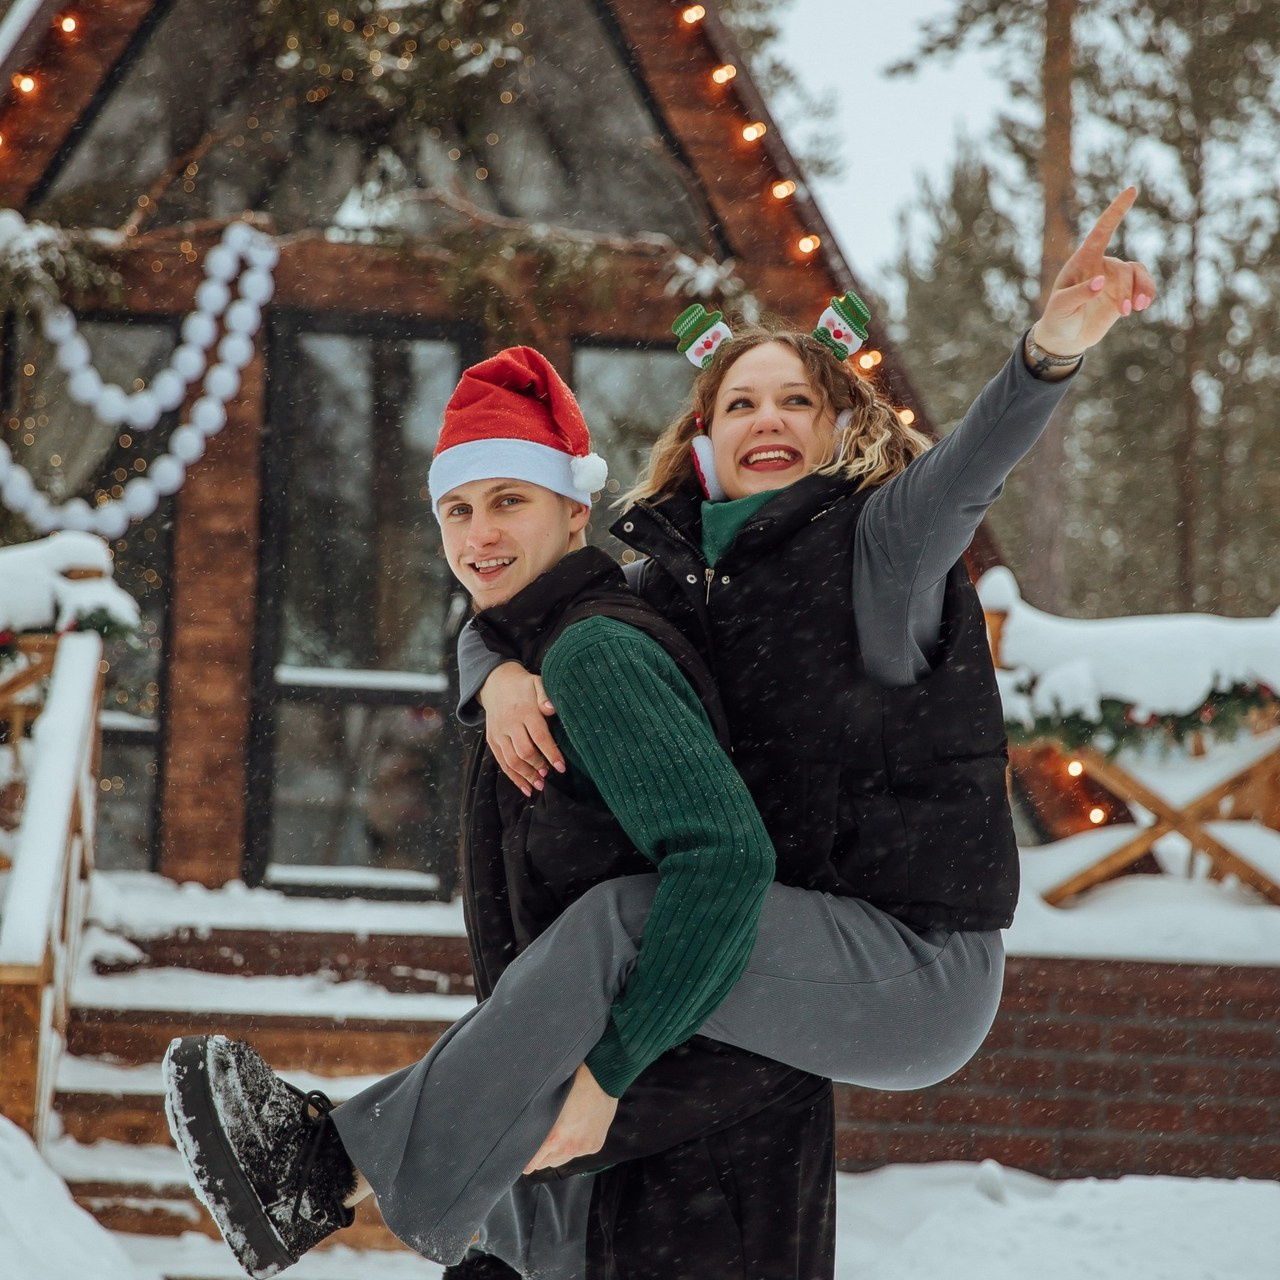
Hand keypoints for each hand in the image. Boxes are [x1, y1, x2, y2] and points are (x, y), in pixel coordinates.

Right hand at [478, 661, 564, 795]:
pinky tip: (525, 787)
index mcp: (524, 711)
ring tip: (540, 785)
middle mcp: (509, 724)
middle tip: (549, 774)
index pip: (539, 736)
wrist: (495, 682)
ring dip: (526, 775)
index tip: (562, 767)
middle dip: (538, 766)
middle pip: (524, 751)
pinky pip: (502, 762)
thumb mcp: (536, 683)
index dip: (551, 753)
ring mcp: (498, 733)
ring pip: (511, 760)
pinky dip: (513, 777)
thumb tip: (551, 709)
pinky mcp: (492, 740)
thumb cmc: (523, 686)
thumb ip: (545, 695)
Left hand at [524, 1064, 617, 1173]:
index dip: (526, 1163)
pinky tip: (575, 1133)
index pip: (534, 1161)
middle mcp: (569, 1148)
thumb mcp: (551, 1105)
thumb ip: (543, 1125)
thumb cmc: (573, 1085)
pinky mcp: (595, 1146)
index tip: (521, 1165)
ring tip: (556, 1140)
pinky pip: (579, 1153)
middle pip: (547, 1164)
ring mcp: (583, 1149)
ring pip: (563, 1160)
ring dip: (558, 1154)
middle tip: (538, 1147)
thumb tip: (532, 1134)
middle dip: (541, 1157)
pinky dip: (575, 1147)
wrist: (602, 1080)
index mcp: (554, 1138)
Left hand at [1032, 186, 1156, 357]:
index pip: (1101, 231)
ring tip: (1137, 309)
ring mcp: (1113, 279)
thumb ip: (1078, 294)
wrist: (1064, 339)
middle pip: (1124, 268)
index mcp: (1082, 261)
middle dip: (1126, 289)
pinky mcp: (1123, 294)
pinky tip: (1142, 307)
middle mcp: (1100, 265)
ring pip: (1138, 274)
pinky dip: (1146, 293)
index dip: (1116, 210)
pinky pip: (1143, 286)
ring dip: (1141, 290)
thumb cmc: (1057, 319)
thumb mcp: (1060, 307)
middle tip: (1124, 311)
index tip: (1132, 190)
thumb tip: (1101, 282)